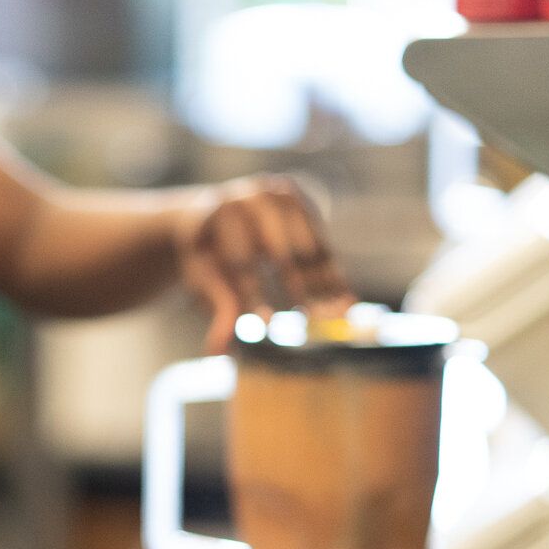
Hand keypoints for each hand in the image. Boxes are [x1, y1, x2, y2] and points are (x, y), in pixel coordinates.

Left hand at [177, 177, 353, 353]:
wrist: (215, 213)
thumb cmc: (206, 253)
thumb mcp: (202, 278)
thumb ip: (217, 309)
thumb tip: (218, 352)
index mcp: (219, 212)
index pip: (240, 260)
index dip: (253, 294)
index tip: (267, 325)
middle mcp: (253, 197)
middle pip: (282, 251)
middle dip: (298, 289)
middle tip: (311, 321)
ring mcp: (281, 196)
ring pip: (309, 248)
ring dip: (324, 284)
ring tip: (335, 316)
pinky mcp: (302, 203)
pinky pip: (321, 244)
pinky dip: (333, 275)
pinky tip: (345, 302)